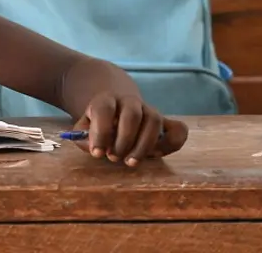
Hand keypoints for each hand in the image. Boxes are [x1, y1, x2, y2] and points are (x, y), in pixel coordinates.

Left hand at [72, 93, 187, 166]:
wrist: (115, 106)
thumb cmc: (98, 123)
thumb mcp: (84, 127)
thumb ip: (83, 137)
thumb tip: (94, 148)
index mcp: (106, 100)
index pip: (104, 109)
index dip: (100, 132)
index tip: (97, 153)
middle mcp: (130, 102)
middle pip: (132, 115)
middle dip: (124, 141)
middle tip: (114, 158)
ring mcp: (149, 110)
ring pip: (155, 121)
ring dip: (144, 145)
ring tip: (131, 162)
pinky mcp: (165, 122)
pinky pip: (178, 129)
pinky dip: (171, 144)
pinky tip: (156, 155)